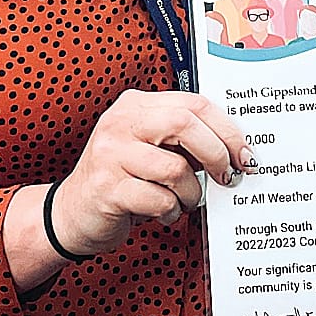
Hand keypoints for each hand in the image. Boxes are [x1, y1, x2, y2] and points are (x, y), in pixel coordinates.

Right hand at [48, 89, 251, 257]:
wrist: (72, 212)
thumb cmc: (121, 177)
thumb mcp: (149, 146)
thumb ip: (183, 138)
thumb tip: (234, 148)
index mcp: (136, 104)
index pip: (193, 103)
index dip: (226, 128)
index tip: (244, 152)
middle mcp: (121, 123)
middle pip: (185, 124)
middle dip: (216, 153)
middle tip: (226, 175)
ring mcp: (111, 154)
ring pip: (175, 168)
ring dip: (191, 193)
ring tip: (185, 200)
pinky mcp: (107, 189)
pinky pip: (159, 200)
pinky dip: (171, 212)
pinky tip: (163, 212)